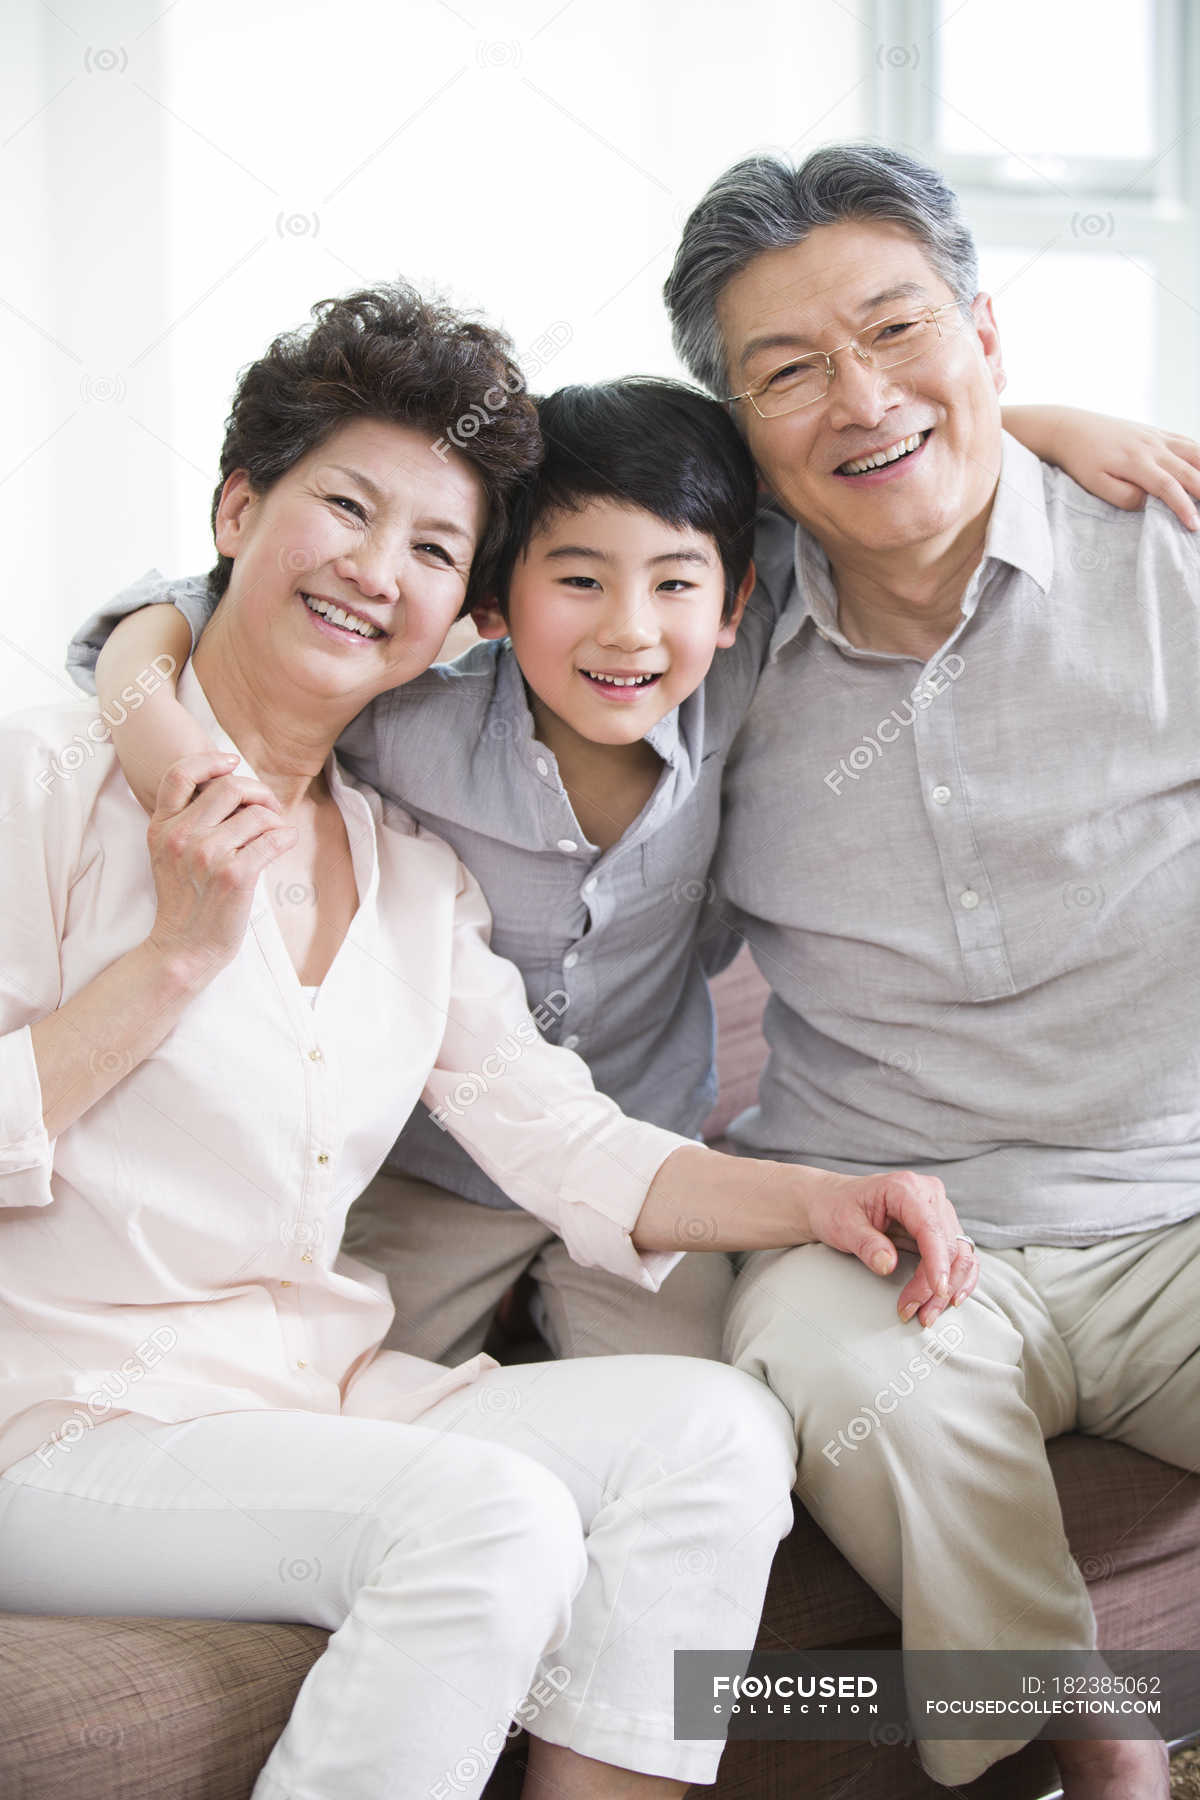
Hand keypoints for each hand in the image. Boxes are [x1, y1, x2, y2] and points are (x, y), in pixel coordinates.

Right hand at [145, 751, 296, 980]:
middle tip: (268, 807)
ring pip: (257, 814)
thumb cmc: (184, 902)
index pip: (180, 774)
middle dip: (258, 792)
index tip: (231, 762)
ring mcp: (207, 854)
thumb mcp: (167, 855)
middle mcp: (181, 836)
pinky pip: (273, 839)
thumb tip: (232, 789)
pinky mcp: (234, 875)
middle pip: (230, 787)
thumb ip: (187, 822)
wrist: (182, 948)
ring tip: (275, 834)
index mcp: (162, 827)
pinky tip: (285, 843)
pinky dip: (286, 837)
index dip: (210, 760)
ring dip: (275, 820)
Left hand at [802, 1168, 978, 1326]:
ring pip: (960, 1254)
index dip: (937, 1262)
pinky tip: (950, 1300)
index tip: (936, 1290)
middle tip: (916, 1312)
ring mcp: (938, 1210)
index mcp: (905, 1188)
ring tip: (927, 1314)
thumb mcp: (843, 1225)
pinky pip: (961, 1254)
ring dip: (949, 1288)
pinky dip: (960, 1279)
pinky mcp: (940, 1226)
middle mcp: (929, 1195)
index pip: (931, 1228)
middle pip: (950, 1245)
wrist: (831, 1201)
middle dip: (937, 1285)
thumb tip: (888, 1265)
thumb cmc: (836, 1208)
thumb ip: (867, 1244)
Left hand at [1063, 415, 1199, 530]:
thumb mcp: (1095, 484)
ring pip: (1194, 452)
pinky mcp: (1156, 432)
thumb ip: (1123, 496)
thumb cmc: (1081, 460)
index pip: (1167, 487)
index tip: (1194, 525)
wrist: (1072, 428)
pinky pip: (1186, 441)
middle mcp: (1152, 447)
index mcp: (1136, 462)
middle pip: (1188, 470)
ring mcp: (1157, 437)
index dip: (1183, 506)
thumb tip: (1149, 503)